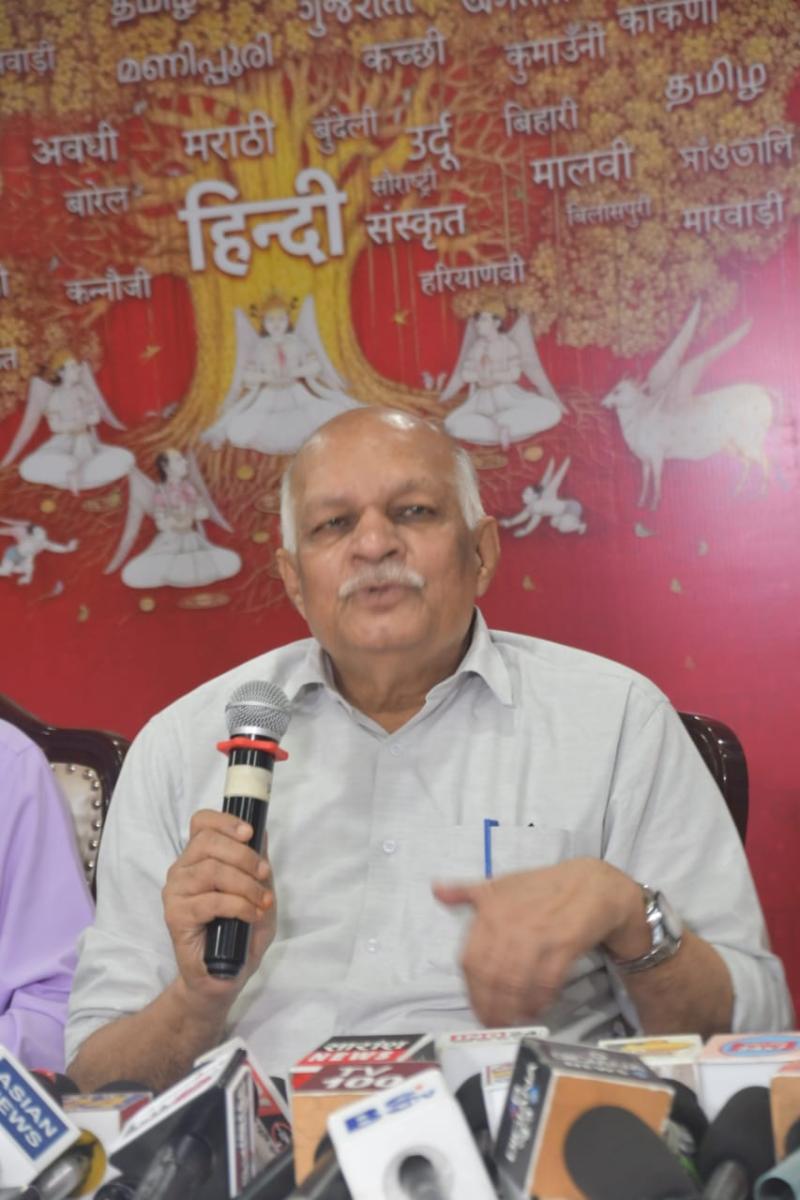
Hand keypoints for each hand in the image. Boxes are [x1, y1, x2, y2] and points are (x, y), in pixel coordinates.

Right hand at [162, 809, 276, 1007]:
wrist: (224, 976)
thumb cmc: (241, 932)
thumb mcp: (259, 893)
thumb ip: (258, 864)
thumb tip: (262, 831)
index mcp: (198, 859)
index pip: (201, 823)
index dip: (225, 822)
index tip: (249, 833)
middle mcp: (182, 871)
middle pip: (207, 842)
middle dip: (244, 856)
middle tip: (264, 875)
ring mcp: (175, 893)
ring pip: (211, 870)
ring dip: (245, 884)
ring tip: (262, 902)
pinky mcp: (175, 917)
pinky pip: (211, 901)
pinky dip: (239, 905)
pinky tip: (251, 915)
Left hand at [433, 859, 646, 1026]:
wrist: (589, 884)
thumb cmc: (541, 886)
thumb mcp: (498, 884)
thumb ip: (465, 892)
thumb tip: (436, 890)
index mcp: (491, 911)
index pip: (471, 960)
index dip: (472, 990)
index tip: (476, 1005)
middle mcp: (511, 925)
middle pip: (492, 978)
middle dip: (491, 1006)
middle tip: (493, 1022)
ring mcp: (538, 936)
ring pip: (516, 984)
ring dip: (512, 1009)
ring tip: (511, 1021)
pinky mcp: (564, 946)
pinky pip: (546, 983)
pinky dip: (539, 1001)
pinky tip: (535, 1009)